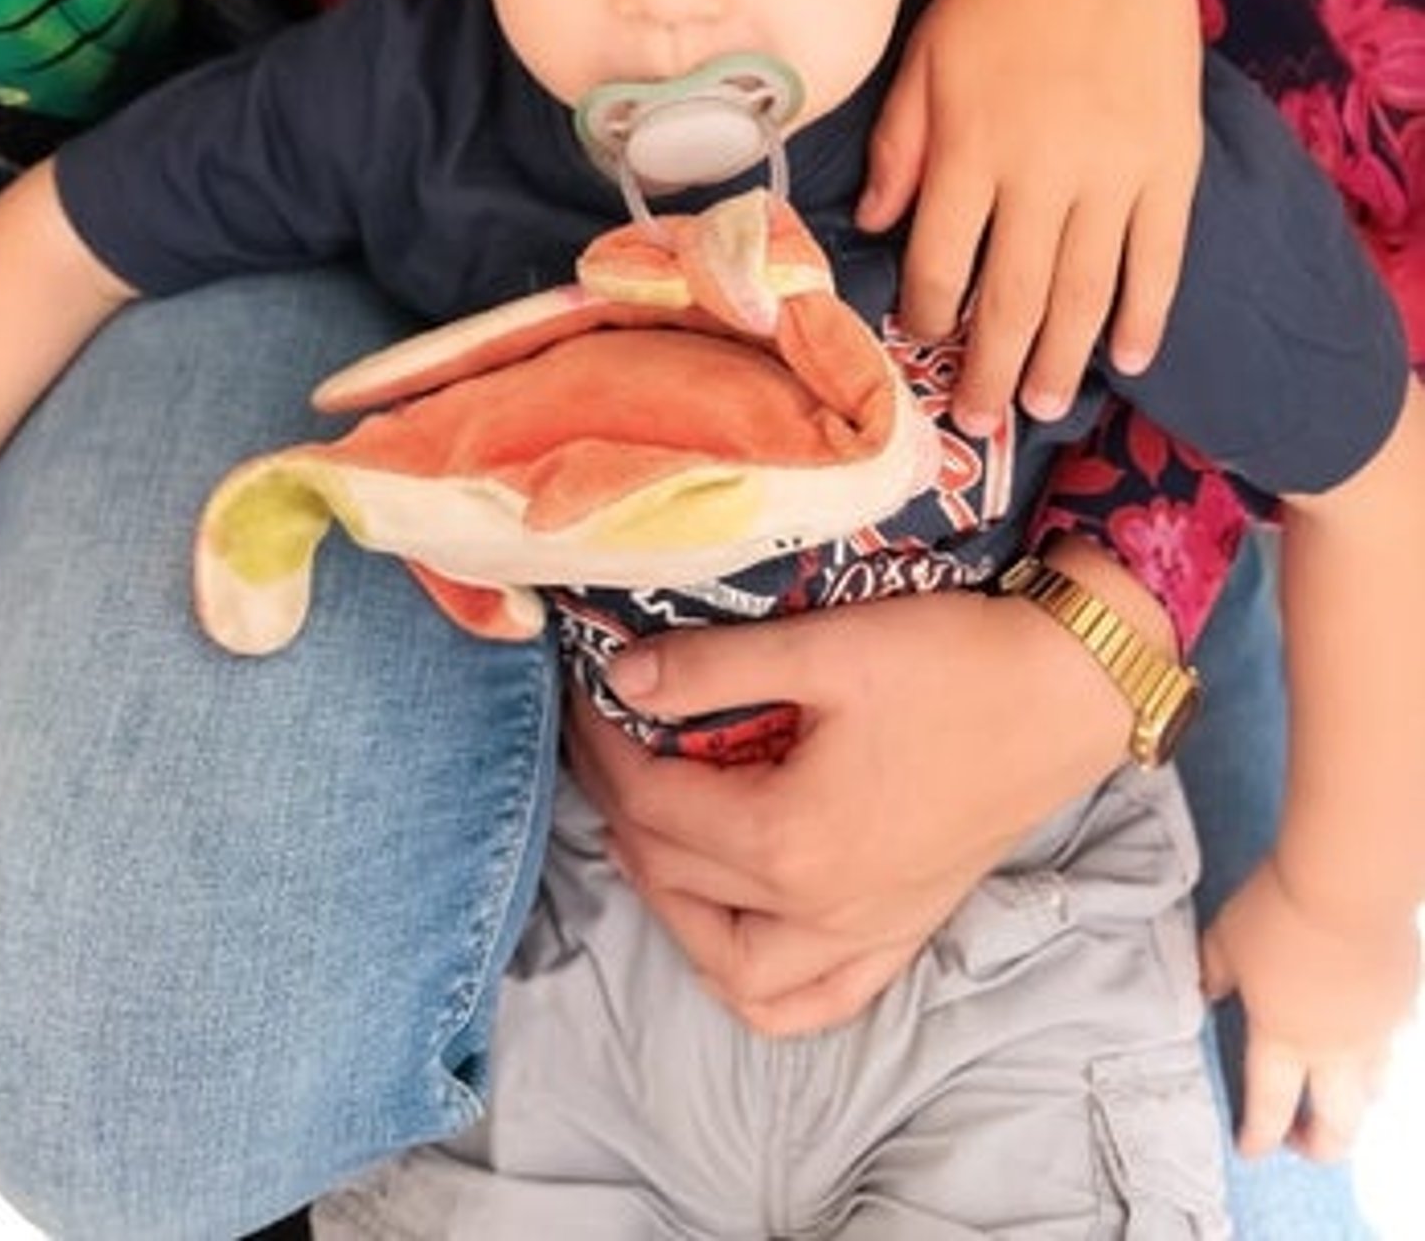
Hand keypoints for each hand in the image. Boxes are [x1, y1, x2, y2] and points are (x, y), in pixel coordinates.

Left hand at [568, 580, 1129, 1034]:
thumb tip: (621, 678)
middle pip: (679, 877)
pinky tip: (738, 940)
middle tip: (604, 745)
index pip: (655, 805)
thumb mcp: (822, 648)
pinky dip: (763, 988)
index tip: (585, 697)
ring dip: (676, 915)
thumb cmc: (949, 663)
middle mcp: (820, 910)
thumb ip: (713, 668)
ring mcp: (866, 934)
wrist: (1065, 693)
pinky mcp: (904, 933)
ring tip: (652, 841)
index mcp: (790, 840)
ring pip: (736, 972)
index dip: (605, 747)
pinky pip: (816, 1001)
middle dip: (622, 809)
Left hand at [860, 0, 1201, 432]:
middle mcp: (1041, 171)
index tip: (921, 344)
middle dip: (989, 368)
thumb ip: (900, 142)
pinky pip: (1159, 260)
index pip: (943, 260)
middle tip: (978, 423)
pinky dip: (1146, 316)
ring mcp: (1114, 173)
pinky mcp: (1170, 165)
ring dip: (1060, 358)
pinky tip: (1132, 359)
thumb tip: (876, 220)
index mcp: (970, 144)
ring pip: (1085, 293)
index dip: (928, 314)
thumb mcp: (924, 54)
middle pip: (1012, 296)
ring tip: (1039, 404)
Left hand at [1202, 858, 1419, 1161]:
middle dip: (1320, 1147)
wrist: (1346, 884)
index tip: (1250, 1149)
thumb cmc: (1276, 911)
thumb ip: (1213, 972)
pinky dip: (1380, 1050)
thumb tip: (1203, 992)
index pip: (1269, 1106)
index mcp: (1283, 1040)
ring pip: (1374, 1093)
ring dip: (1355, 1105)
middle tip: (1303, 1142)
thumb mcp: (1226, 938)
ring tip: (1340, 1096)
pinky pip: (1395, 1041)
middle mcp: (1333, 1050)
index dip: (1258, 1136)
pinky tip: (1370, 1034)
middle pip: (1337, 1126)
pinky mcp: (1403, 1003)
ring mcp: (1375, 1031)